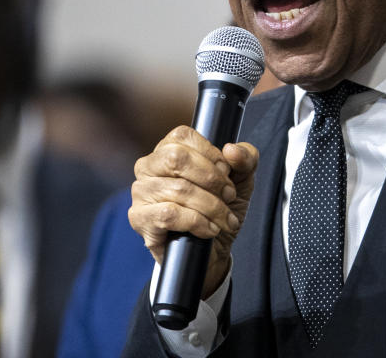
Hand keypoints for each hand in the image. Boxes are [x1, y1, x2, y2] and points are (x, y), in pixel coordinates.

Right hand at [128, 125, 258, 297]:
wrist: (213, 249)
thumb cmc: (220, 208)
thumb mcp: (241, 179)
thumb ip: (245, 157)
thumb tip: (232, 150)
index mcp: (169, 148)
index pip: (182, 136)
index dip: (211, 154)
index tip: (227, 173)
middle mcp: (148, 166)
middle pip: (177, 158)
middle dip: (212, 180)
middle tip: (228, 196)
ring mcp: (141, 192)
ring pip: (178, 189)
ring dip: (211, 206)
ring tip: (223, 218)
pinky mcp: (140, 219)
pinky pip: (169, 214)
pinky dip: (197, 222)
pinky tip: (208, 229)